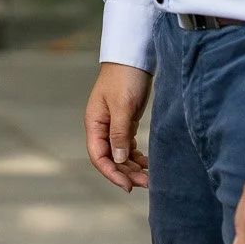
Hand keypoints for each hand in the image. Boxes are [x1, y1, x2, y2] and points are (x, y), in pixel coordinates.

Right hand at [84, 62, 151, 190]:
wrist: (134, 57)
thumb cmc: (125, 77)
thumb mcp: (122, 106)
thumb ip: (119, 133)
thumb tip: (117, 159)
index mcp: (94, 123)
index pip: (98, 156)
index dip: (111, 173)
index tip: (128, 185)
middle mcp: (102, 127)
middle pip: (110, 158)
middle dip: (126, 173)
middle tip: (146, 183)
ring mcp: (114, 125)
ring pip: (120, 154)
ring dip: (133, 167)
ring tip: (150, 177)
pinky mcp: (126, 122)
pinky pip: (128, 146)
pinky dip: (137, 156)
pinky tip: (147, 164)